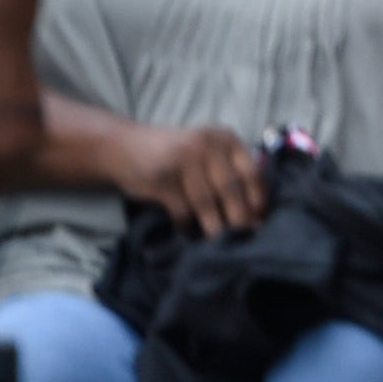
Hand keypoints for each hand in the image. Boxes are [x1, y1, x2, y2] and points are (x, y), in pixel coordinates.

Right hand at [110, 120, 264, 236]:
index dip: (257, 200)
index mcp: (225, 138)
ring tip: (218, 243)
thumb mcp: (206, 152)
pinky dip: (186, 226)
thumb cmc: (174, 155)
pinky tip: (187, 233)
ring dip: (214, 227)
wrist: (123, 146)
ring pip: (206, 203)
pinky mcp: (161, 177)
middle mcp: (206, 144)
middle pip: (231, 189)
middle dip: (239, 219)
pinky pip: (181, 210)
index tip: (259, 222)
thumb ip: (229, 171)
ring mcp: (182, 159)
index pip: (252, 172)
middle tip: (242, 239)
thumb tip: (255, 214)